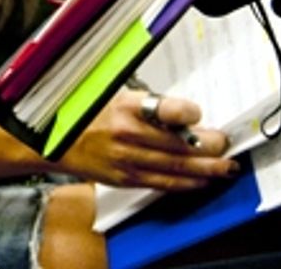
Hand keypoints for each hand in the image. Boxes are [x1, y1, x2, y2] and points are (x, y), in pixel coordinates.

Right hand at [57, 88, 237, 189]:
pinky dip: (188, 183)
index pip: (165, 108)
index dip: (188, 112)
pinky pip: (164, 184)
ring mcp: (127, 159)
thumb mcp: (111, 96)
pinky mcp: (126, 178)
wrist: (55, 142)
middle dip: (210, 147)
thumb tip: (184, 114)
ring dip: (207, 169)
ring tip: (226, 166)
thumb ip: (147, 104)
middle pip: (180, 144)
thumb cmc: (86, 115)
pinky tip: (202, 180)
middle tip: (226, 144)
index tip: (199, 113)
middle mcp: (127, 133)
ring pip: (177, 168)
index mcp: (124, 107)